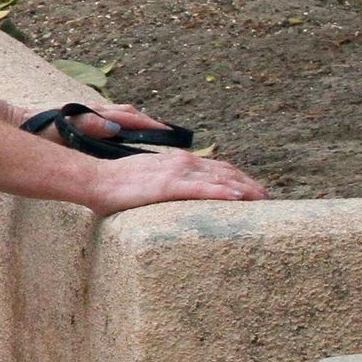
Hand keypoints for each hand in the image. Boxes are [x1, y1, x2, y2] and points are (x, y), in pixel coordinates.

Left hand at [13, 101, 171, 142]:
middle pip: (129, 115)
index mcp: (93, 114)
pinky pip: (112, 123)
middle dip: (149, 124)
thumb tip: (114, 127)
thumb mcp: (63, 129)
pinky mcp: (85, 122)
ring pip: (121, 118)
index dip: (149, 125)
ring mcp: (90, 116)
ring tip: (157, 138)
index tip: (168, 132)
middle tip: (170, 136)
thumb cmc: (40, 127)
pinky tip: (130, 140)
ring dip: (139, 125)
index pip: (129, 117)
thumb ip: (88, 126)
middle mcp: (95, 112)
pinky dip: (125, 127)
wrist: (21, 123)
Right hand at [85, 150, 268, 217]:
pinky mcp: (169, 186)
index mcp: (176, 161)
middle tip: (268, 198)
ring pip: (220, 178)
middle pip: (225, 171)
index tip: (253, 190)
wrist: (94, 180)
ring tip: (264, 200)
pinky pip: (203, 189)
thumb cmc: (113, 184)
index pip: (216, 167)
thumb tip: (172, 195)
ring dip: (245, 188)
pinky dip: (224, 192)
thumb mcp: (145, 179)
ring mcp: (176, 172)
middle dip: (249, 184)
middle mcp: (182, 162)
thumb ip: (163, 182)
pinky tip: (240, 198)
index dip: (238, 177)